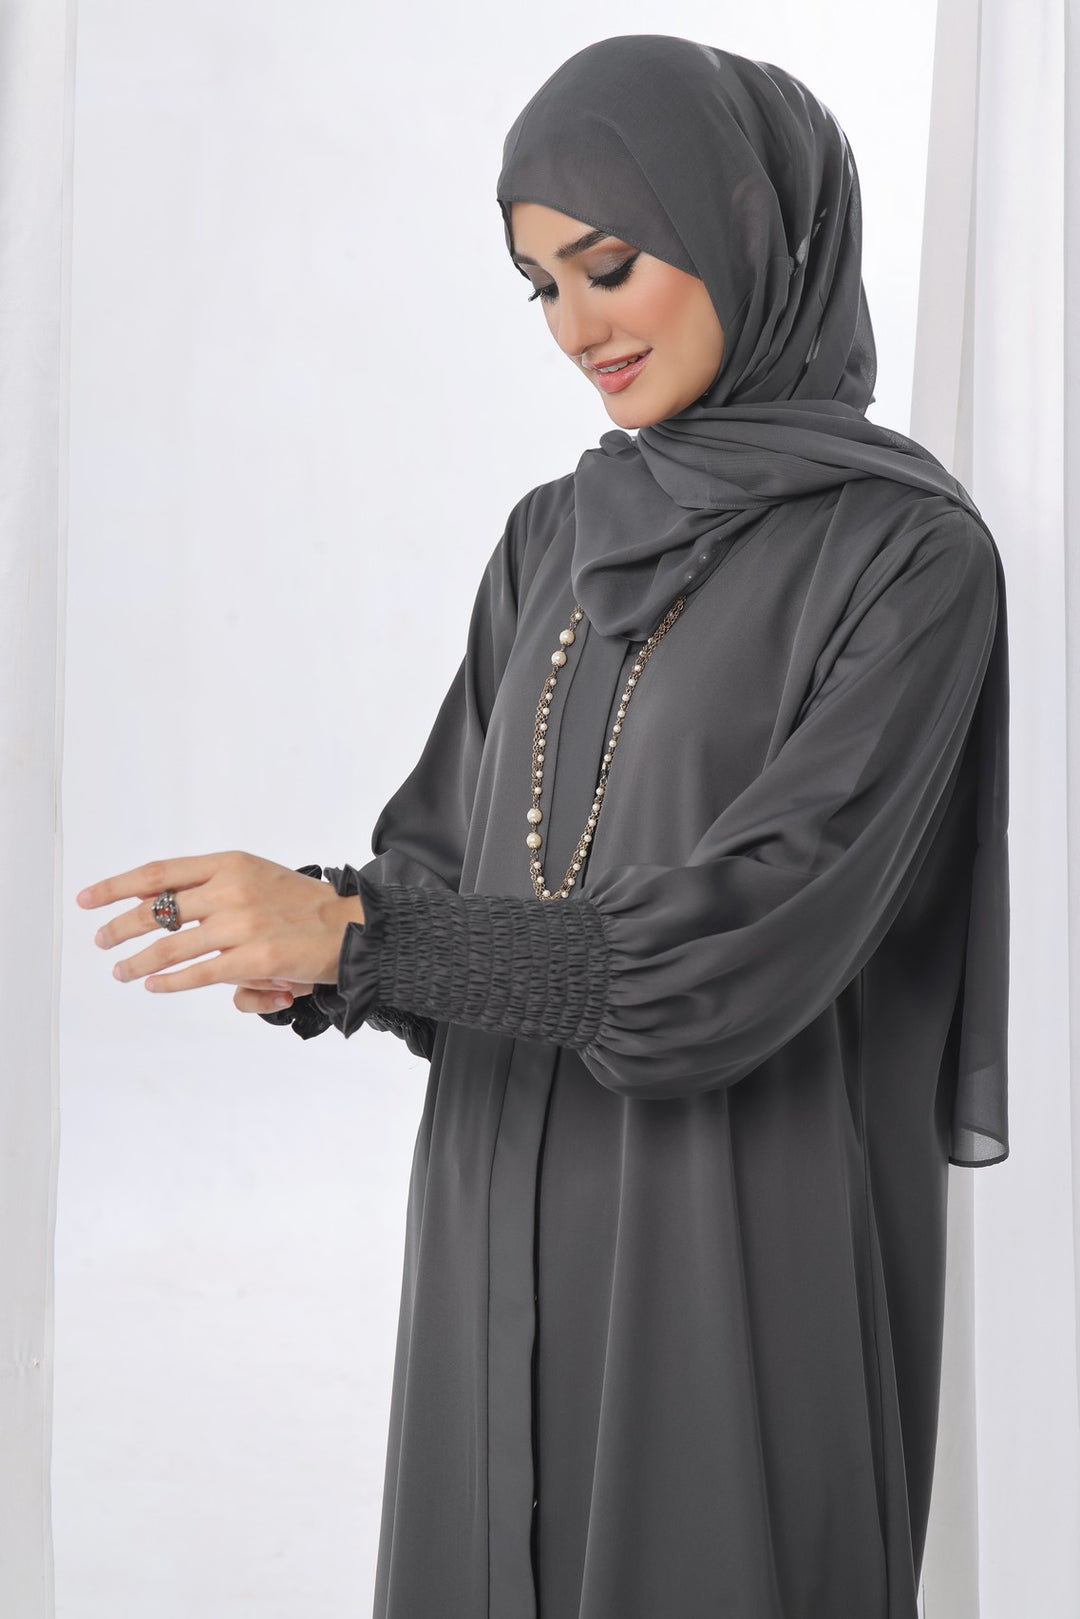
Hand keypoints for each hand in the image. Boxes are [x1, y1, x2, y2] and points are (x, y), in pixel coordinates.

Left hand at [77, 850, 364, 1013]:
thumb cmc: (306, 907)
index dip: (117, 886)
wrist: (354, 928)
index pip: (159, 873)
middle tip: (102, 939)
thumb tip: (180, 927)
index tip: (89, 898)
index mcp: (230, 863)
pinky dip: (169, 982)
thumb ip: (217, 893)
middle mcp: (231, 889)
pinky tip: (154, 985)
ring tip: (121, 972)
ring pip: (169, 947)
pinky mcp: (253, 961)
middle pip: (155, 909)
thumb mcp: (259, 879)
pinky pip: (197, 974)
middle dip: (119, 927)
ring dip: (137, 962)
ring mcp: (241, 926)